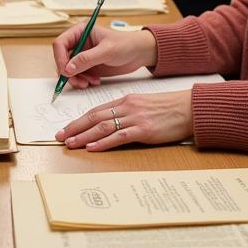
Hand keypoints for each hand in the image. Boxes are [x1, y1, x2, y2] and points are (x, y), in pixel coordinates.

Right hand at [53, 24, 156, 87]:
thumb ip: (86, 59)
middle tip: (78, 81)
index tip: (66, 71)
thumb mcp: (106, 51)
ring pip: (68, 69)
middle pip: (62, 58)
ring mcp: (83, 55)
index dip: (60, 57)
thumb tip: (68, 69)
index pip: (60, 43)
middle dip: (68, 72)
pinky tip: (95, 81)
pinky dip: (83, 81)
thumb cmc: (126, 44)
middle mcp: (79, 43)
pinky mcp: (88, 66)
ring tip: (88, 83)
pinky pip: (78, 76)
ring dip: (76, 79)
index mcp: (80, 32)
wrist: (140, 53)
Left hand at [57, 90, 193, 150]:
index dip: (78, 120)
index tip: (66, 128)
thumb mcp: (143, 105)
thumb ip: (126, 112)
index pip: (96, 110)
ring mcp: (134, 118)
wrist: (188, 108)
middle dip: (74, 127)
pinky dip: (103, 143)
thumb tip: (110, 123)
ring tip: (70, 143)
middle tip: (59, 136)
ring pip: (102, 127)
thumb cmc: (168, 108)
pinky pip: (119, 137)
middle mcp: (126, 107)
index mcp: (125, 100)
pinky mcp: (144, 130)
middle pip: (94, 118)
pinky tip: (92, 148)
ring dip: (83, 136)